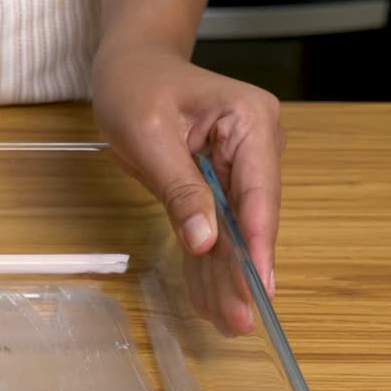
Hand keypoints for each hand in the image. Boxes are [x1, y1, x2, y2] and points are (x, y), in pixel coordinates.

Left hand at [92, 47, 284, 334]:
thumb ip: (179, 189)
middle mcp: (257, 145)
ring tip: (226, 322)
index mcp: (250, 122)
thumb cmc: (137, 87)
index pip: (260, 191)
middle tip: (241, 320)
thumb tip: (203, 240)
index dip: (258, 242)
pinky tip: (209, 300)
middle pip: (252, 219)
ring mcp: (241, 167)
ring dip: (227, 276)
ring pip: (234, 231)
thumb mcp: (149, 135)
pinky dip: (207, 263)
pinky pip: (215, 229)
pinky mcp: (219, 185)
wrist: (131, 67)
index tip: (259, 285)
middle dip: (244, 271)